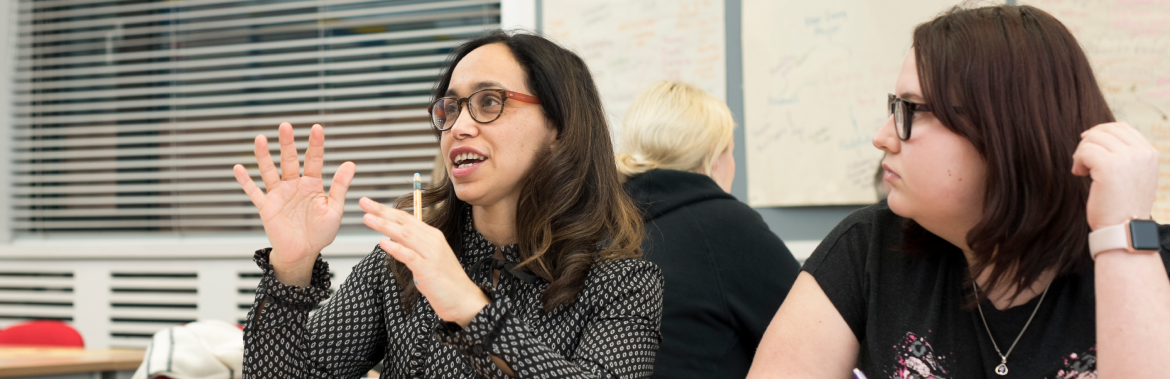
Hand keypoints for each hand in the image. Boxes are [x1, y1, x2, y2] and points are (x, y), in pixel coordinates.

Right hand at [233, 123, 355, 286]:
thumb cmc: (321, 233)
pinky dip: (246, 181)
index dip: (315, 144)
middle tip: (285, 126)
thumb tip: (350, 163)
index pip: (314, 160)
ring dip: (264, 156)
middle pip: (289, 160)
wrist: (303, 253)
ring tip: (261, 139)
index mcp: (313, 184)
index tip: (317, 128)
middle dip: (287, 144)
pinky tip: (238, 168)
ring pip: (270, 171)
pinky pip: (254, 192)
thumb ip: (340, 186)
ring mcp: (279, 195)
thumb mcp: (334, 209)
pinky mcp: (267, 207)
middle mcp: (294, 185)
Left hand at [359, 197, 489, 326]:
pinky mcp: (428, 269)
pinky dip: (396, 248)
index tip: (369, 204)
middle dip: (382, 211)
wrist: (464, 300)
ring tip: (368, 218)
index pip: (406, 218)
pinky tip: (383, 243)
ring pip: (405, 235)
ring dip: (385, 225)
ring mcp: (431, 254)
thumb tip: (393, 239)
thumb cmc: (445, 282)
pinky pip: (410, 256)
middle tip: (364, 202)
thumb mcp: (428, 259)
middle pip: (403, 222)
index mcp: (432, 236)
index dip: (386, 209)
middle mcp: (432, 241)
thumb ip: (412, 248)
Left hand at [1072, 122, 1158, 229]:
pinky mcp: (1110, 167)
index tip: (1087, 143)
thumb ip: (1124, 155)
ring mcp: (1128, 158)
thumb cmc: (1122, 206)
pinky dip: (1078, 161)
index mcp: (1150, 153)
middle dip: (1089, 143)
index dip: (1101, 132)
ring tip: (1083, 171)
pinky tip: (1080, 174)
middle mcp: (1142, 153)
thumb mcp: (1132, 175)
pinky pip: (1085, 151)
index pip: (1122, 127)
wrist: (1124, 229)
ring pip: (1093, 139)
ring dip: (1082, 154)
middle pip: (1105, 130)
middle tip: (1083, 162)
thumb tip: (1095, 133)